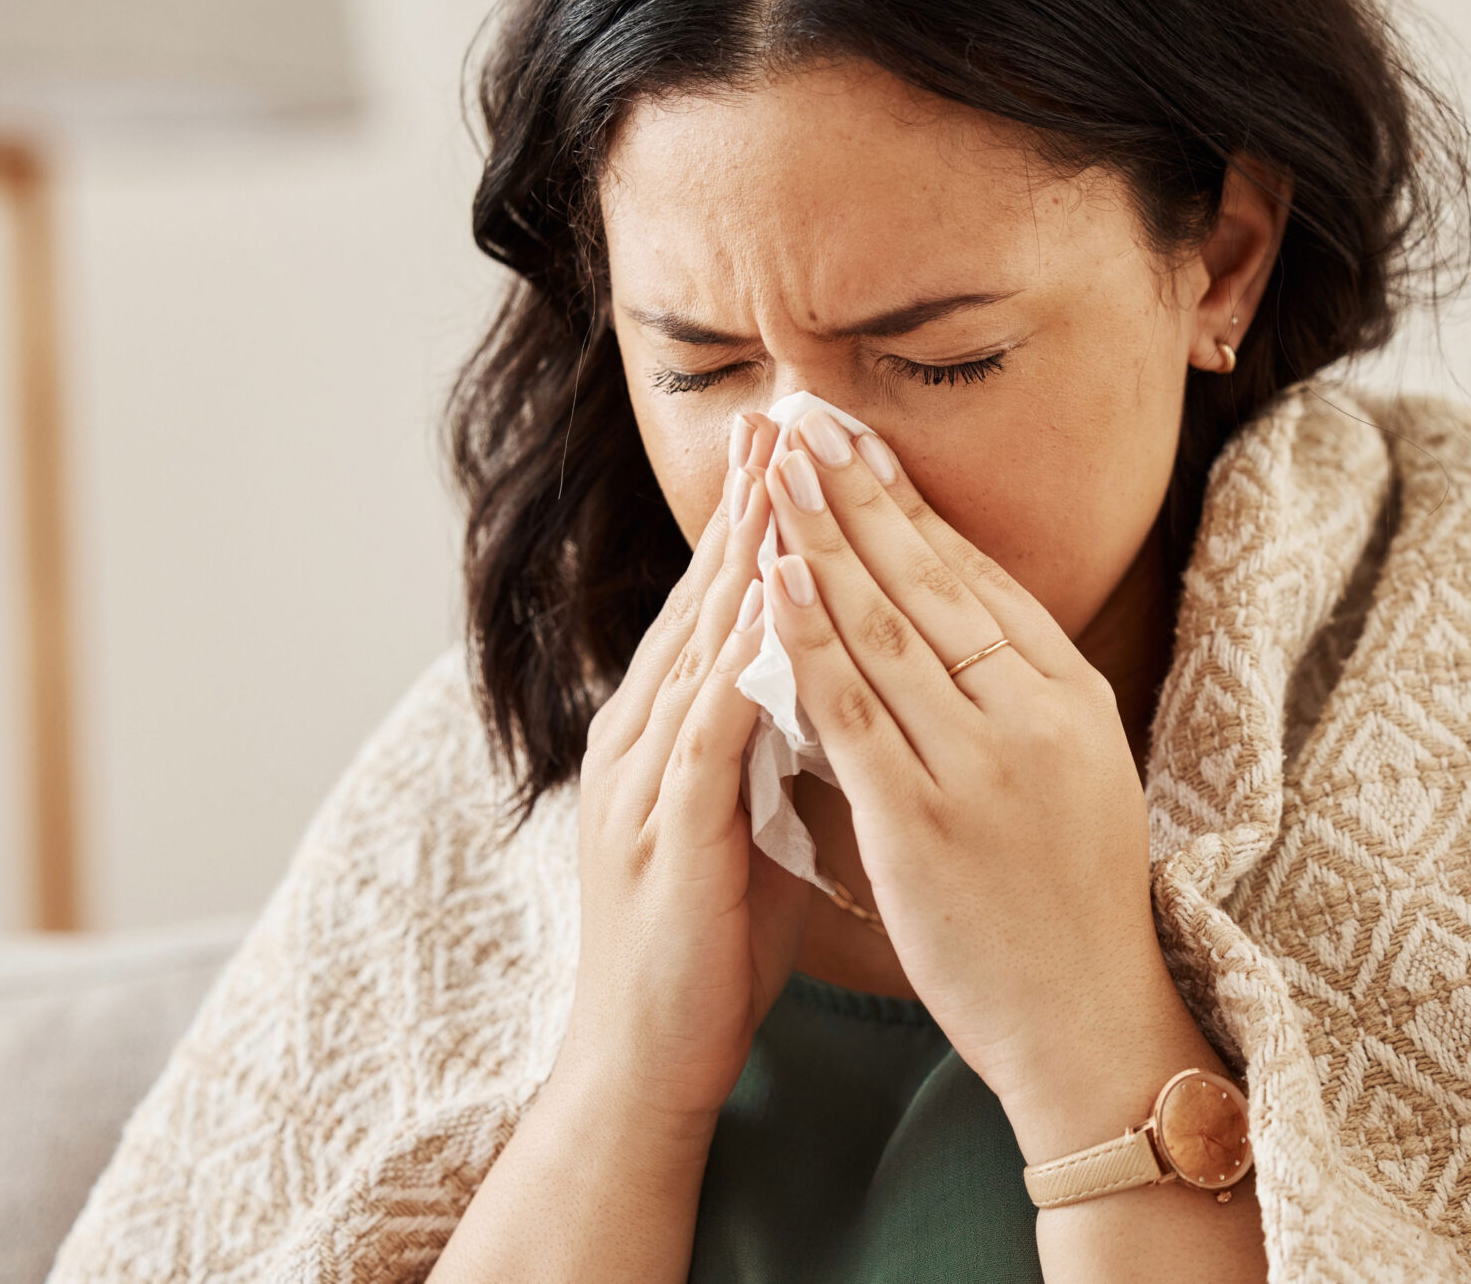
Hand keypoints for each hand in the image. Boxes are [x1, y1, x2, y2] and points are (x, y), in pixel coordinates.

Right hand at [562, 424, 811, 1125]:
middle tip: (782, 414)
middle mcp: (644, 736)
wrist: (649, 1056)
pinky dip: (742, 667)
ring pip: (701, 648)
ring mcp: (647, 781)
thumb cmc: (710, 941)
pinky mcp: (668, 833)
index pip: (717, 603)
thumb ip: (774, 740)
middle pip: (702, 600)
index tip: (795, 441)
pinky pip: (708, 733)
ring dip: (743, 563)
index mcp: (667, 729)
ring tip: (783, 481)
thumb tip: (826, 675)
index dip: (756, 520)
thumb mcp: (748, 815)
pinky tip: (777, 616)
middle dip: (747, 506)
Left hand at [754, 410, 1219, 1159]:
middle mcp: (1032, 712)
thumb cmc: (1067, 900)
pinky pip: (853, 710)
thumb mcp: (1071, 770)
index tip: (856, 439)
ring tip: (775, 468)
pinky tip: (773, 581)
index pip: (977, 574)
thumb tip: (944, 615)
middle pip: (930, 579)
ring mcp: (981, 763)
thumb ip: (1013, 693)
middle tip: (805, 417)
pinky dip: (808, 639)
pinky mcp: (925, 819)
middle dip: (858, 492)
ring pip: (886, 627)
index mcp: (1068, 693)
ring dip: (822, 538)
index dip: (909, 502)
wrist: (1086, 1018)